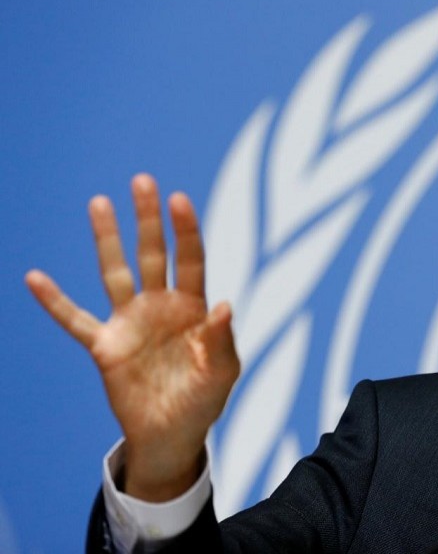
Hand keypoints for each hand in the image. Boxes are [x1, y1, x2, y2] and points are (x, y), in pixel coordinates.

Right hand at [25, 174, 239, 501]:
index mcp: (192, 308)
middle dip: (148, 219)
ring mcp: (130, 323)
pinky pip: (75, 320)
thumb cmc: (203, 400)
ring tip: (99, 203)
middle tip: (142, 181)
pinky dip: (55, 301)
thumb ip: (221, 340)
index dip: (185, 231)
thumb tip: (223, 306)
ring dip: (107, 239)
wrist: (173, 434)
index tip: (179, 199)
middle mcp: (160, 306)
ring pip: (115, 272)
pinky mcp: (105, 346)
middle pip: (152, 254)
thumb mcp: (221, 372)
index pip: (190, 260)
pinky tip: (35, 277)